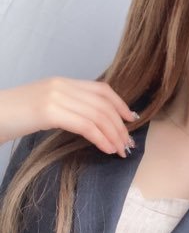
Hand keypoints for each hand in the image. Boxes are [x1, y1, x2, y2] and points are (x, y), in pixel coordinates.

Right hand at [0, 77, 137, 157]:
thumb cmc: (14, 115)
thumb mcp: (45, 105)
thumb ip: (68, 106)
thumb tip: (93, 121)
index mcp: (64, 82)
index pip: (101, 89)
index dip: (120, 103)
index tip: (130, 118)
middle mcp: (63, 86)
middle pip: (103, 104)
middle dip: (120, 125)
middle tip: (128, 142)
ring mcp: (56, 97)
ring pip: (98, 115)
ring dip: (114, 134)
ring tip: (120, 150)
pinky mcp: (49, 112)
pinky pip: (85, 125)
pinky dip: (100, 138)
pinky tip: (107, 149)